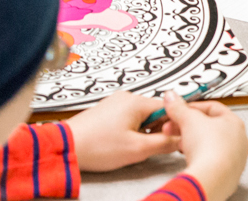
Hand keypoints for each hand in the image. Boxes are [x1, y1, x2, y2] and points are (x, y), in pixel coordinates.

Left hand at [65, 90, 180, 171]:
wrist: (67, 146)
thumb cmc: (98, 146)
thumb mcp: (138, 149)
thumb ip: (164, 143)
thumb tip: (180, 138)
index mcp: (136, 102)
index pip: (168, 108)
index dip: (174, 125)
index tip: (174, 138)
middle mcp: (126, 98)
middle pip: (155, 112)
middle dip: (157, 130)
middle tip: (150, 147)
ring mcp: (115, 103)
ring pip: (141, 117)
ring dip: (143, 132)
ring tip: (132, 147)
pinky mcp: (106, 111)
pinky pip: (128, 118)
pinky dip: (130, 130)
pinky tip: (122, 143)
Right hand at [164, 91, 247, 200]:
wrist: (211, 178)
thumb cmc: (210, 149)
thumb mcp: (188, 120)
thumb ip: (179, 108)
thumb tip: (172, 98)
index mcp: (235, 123)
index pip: (213, 107)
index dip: (193, 107)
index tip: (180, 109)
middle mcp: (239, 140)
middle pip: (210, 127)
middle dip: (189, 126)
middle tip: (174, 126)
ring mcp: (235, 158)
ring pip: (210, 144)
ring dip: (193, 142)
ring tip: (180, 143)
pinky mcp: (227, 174)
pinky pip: (211, 160)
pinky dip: (199, 157)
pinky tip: (190, 158)